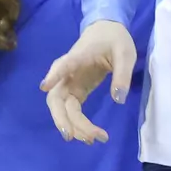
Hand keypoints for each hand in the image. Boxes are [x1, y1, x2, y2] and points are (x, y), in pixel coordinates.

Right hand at [39, 19, 135, 144]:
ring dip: (71, 125)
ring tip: (92, 140)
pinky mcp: (76, 89)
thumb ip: (122, 75)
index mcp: (80, 56)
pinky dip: (76, 124)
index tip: (45, 86)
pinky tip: (88, 136)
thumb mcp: (126, 54)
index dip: (54, 74)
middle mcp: (69, 71)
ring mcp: (70, 82)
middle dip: (62, 118)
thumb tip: (118, 100)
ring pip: (61, 107)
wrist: (107, 30)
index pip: (64, 64)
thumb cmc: (115, 39)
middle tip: (76, 137)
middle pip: (55, 96)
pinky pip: (70, 110)